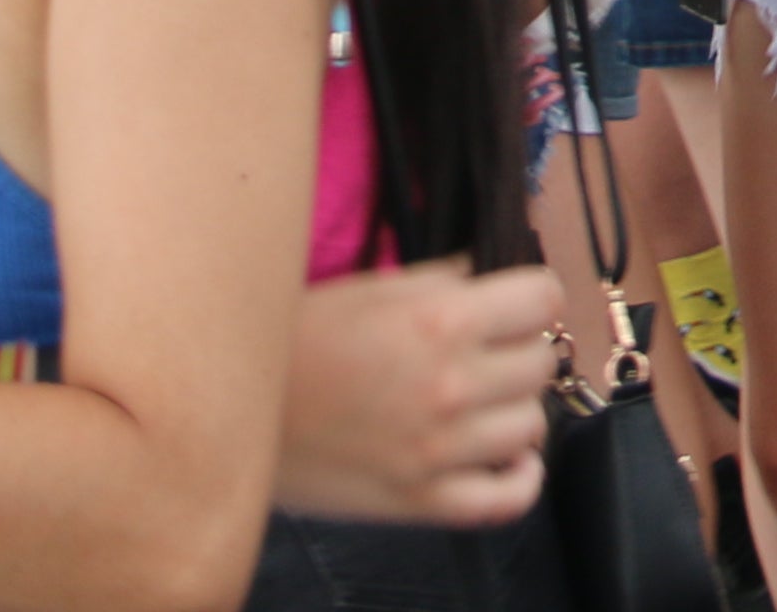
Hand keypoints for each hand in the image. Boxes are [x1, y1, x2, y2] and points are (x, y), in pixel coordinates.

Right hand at [276, 260, 564, 523]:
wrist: (230, 411)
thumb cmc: (298, 340)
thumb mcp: (374, 288)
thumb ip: (445, 280)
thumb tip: (497, 275)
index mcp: (439, 321)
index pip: (545, 299)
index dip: (534, 298)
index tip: (517, 306)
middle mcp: (449, 385)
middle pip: (541, 362)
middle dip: (521, 350)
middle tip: (490, 352)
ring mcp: (438, 450)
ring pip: (532, 425)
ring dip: (513, 410)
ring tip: (484, 402)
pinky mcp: (420, 501)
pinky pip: (508, 498)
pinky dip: (518, 478)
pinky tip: (502, 456)